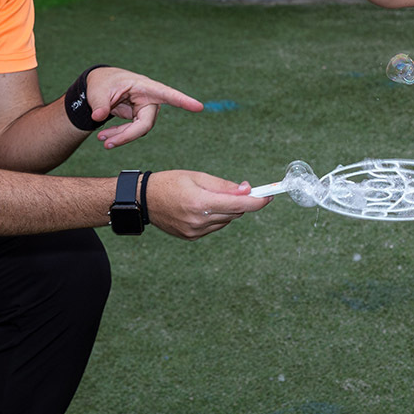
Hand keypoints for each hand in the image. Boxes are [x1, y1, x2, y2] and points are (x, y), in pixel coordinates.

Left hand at [84, 67, 203, 148]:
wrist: (101, 86)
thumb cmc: (104, 82)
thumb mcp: (98, 90)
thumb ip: (99, 103)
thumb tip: (98, 117)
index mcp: (145, 86)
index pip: (167, 94)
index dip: (183, 101)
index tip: (198, 107)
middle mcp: (150, 99)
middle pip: (145, 123)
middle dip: (127, 135)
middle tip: (106, 144)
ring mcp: (145, 110)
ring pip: (139, 130)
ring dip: (120, 137)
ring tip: (101, 139)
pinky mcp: (139, 118)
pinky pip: (132, 131)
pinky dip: (119, 135)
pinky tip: (106, 138)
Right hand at [147, 170, 270, 238]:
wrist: (144, 200)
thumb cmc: (170, 182)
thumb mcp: (198, 176)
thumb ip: (224, 185)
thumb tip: (247, 189)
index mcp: (201, 202)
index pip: (239, 205)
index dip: (258, 201)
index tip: (269, 196)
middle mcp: (199, 220)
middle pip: (235, 213)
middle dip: (240, 201)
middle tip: (238, 189)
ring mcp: (195, 231)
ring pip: (226, 220)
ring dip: (227, 210)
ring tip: (209, 198)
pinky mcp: (192, 237)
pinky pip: (214, 227)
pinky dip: (216, 217)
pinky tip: (202, 208)